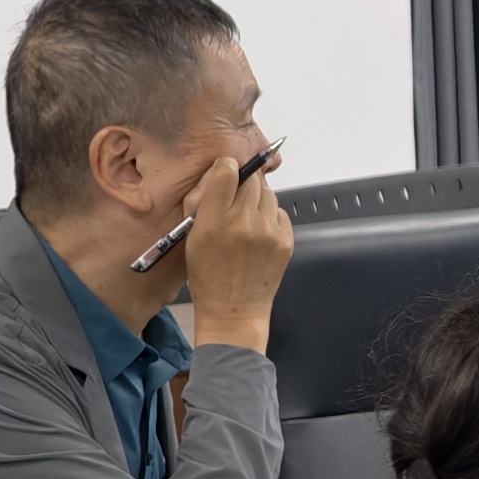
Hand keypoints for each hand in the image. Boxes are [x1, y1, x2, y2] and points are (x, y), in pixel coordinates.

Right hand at [180, 151, 293, 351]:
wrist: (233, 310)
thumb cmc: (207, 275)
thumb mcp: (192, 238)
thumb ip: (203, 204)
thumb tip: (220, 172)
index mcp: (212, 222)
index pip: (226, 173)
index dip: (226, 168)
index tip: (226, 171)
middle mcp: (243, 223)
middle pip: (252, 180)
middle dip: (244, 184)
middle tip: (236, 197)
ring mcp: (268, 232)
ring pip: (268, 195)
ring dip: (257, 200)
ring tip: (246, 218)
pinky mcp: (286, 241)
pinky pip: (279, 213)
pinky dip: (270, 217)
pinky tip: (258, 233)